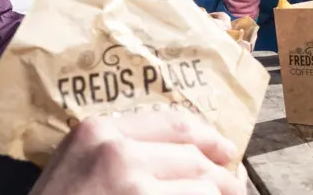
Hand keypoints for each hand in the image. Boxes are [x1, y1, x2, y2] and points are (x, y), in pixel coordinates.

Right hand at [30, 111, 245, 194]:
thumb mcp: (78, 167)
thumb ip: (119, 152)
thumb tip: (186, 157)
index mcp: (98, 130)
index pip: (172, 124)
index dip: (207, 138)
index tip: (226, 151)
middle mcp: (115, 149)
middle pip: (193, 155)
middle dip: (222, 175)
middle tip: (234, 188)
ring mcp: (132, 184)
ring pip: (204, 185)